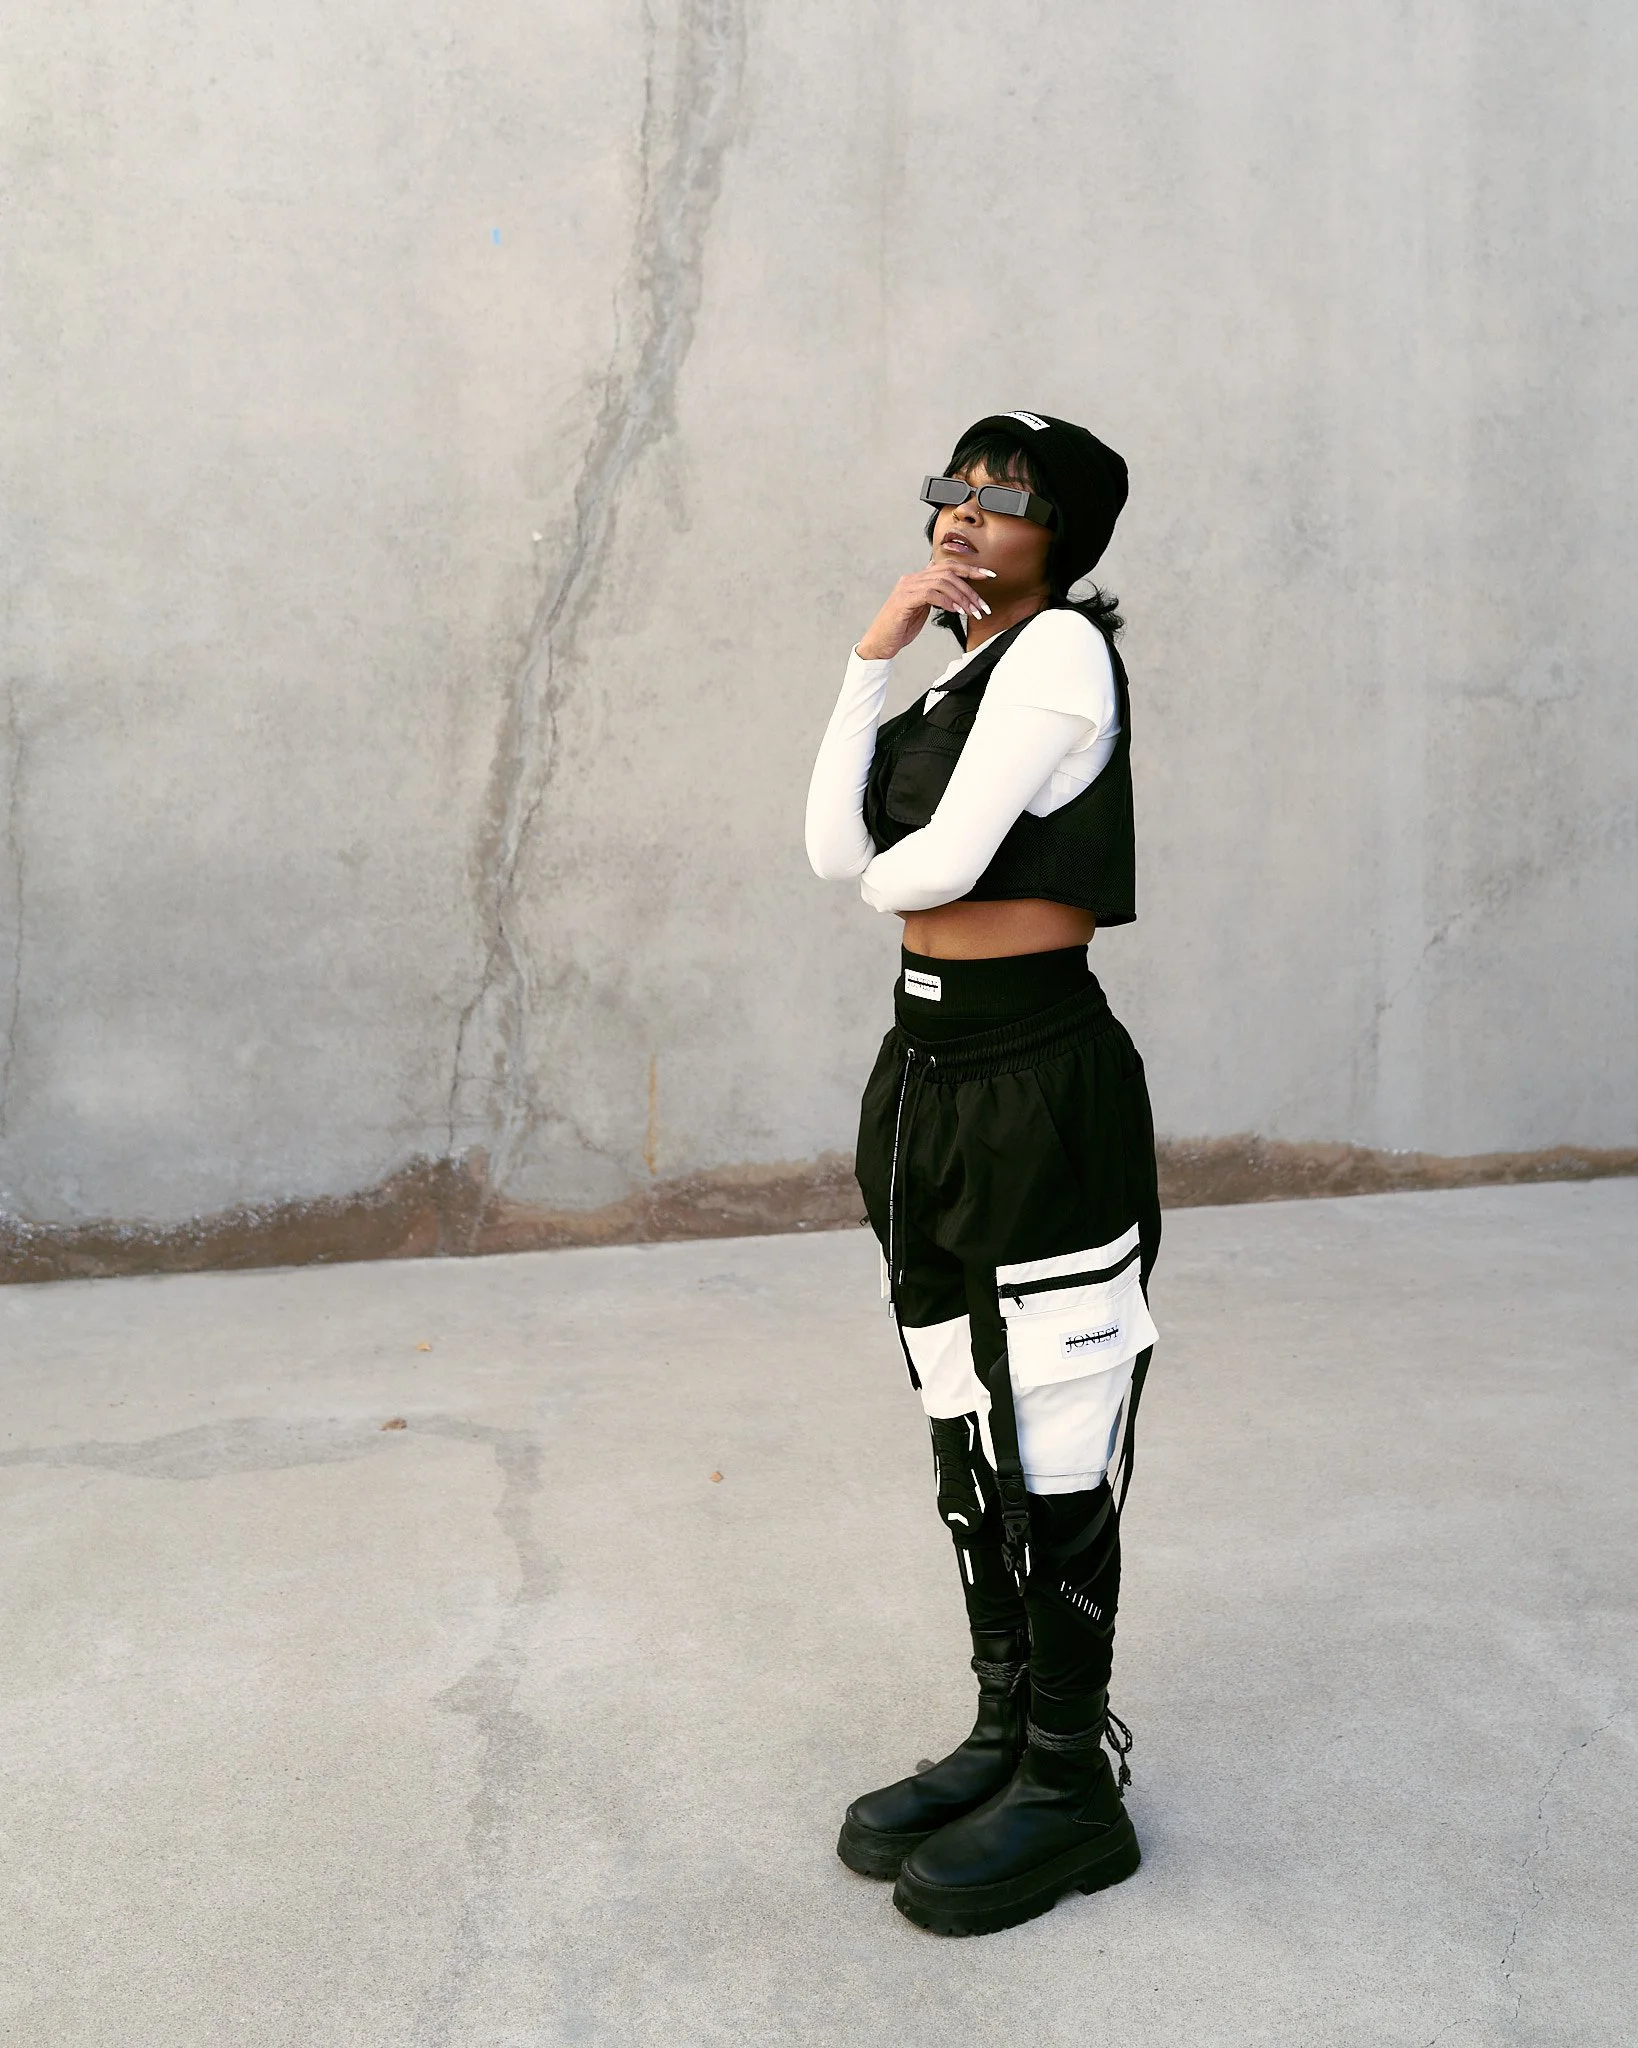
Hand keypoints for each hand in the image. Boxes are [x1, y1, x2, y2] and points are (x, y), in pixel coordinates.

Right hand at [855, 561, 997, 660]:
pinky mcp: (904, 600)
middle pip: (948, 572)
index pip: (948, 566)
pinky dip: (947, 601)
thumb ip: (935, 597)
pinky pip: (931, 593)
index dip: (970, 569)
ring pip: (942, 581)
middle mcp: (911, 579)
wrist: (879, 644)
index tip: (989, 575)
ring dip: (962, 597)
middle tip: (983, 606)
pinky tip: (956, 612)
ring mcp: (907, 588)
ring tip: (972, 612)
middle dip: (970, 588)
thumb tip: (955, 594)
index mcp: (917, 579)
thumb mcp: (922, 610)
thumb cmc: (900, 629)